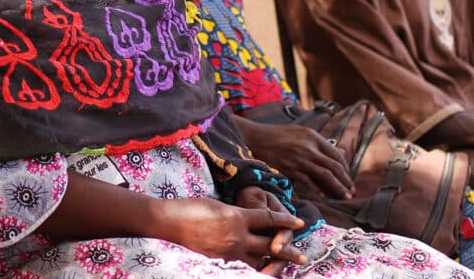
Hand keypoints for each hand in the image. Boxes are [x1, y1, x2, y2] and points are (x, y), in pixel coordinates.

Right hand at [148, 189, 305, 273]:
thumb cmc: (190, 207)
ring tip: (283, 268)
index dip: (286, 221)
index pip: (269, 220)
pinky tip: (257, 269)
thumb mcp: (217, 205)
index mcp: (237, 217)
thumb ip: (235, 214)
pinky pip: (242, 266)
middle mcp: (237, 236)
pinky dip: (252, 268)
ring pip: (258, 262)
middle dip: (289, 252)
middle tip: (303, 258)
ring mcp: (228, 251)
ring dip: (272, 265)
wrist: (169, 222)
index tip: (300, 222)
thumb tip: (246, 220)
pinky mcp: (220, 261)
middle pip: (271, 246)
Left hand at [234, 187, 304, 275]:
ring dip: (271, 268)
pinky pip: (265, 260)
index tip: (275, 249)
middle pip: (284, 250)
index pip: (285, 231)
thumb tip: (265, 213)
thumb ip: (260, 207)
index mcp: (282, 217)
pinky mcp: (262, 248)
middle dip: (278, 260)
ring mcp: (273, 240)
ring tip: (265, 275)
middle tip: (270, 270)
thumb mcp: (255, 197)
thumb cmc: (251, 196)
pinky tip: (257, 273)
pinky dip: (262, 267)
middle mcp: (280, 232)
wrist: (245, 198)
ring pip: (276, 258)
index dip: (282, 241)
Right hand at [235, 115, 353, 199]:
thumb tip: (340, 153)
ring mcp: (299, 157)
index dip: (345, 169)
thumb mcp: (301, 132)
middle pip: (334, 166)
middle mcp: (308, 146)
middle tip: (351, 192)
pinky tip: (323, 195)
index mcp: (312, 136)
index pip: (336, 154)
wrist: (256, 137)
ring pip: (325, 175)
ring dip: (337, 187)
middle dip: (346, 181)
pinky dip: (318, 189)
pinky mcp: (289, 167)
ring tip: (345, 196)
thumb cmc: (278, 135)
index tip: (348, 179)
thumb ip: (319, 143)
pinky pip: (308, 180)